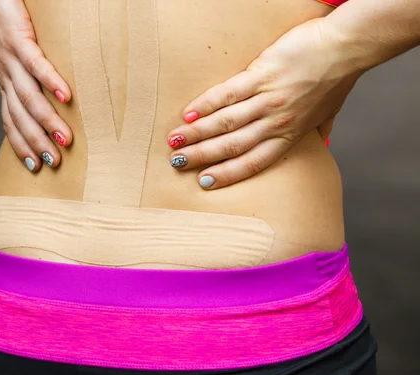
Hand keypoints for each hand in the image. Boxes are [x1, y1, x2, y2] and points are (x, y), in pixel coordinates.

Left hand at [0, 0, 71, 171]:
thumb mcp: (9, 54)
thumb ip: (25, 73)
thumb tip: (46, 93)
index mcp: (4, 81)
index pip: (10, 120)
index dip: (20, 144)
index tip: (34, 167)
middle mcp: (5, 75)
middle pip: (21, 117)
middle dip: (37, 142)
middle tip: (54, 163)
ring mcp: (11, 58)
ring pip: (29, 97)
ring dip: (47, 121)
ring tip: (65, 139)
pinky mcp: (18, 38)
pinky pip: (35, 64)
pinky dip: (50, 82)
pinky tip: (66, 97)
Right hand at [167, 18, 364, 188]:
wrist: (344, 47)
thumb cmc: (336, 79)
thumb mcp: (328, 112)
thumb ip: (320, 130)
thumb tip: (323, 143)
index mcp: (289, 135)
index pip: (253, 162)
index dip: (227, 174)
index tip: (204, 182)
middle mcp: (276, 122)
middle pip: (233, 146)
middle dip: (202, 156)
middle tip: (178, 163)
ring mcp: (268, 99)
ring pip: (226, 122)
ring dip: (197, 133)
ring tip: (175, 141)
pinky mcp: (262, 74)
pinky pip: (228, 93)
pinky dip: (206, 104)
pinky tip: (187, 112)